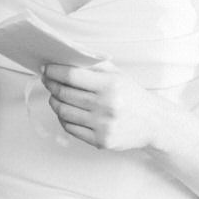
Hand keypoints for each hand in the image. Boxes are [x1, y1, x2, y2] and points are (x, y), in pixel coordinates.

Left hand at [40, 62, 161, 149]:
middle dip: (51, 85)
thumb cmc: (132, 96)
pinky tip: (65, 111)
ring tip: (54, 95)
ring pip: (63, 112)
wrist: (153, 123)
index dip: (54, 71)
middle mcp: (106, 106)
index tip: (46, 68)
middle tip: (47, 80)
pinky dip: (63, 118)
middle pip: (64, 94)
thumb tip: (67, 56)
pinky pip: (70, 129)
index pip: (72, 76)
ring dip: (54, 102)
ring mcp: (103, 126)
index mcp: (110, 85)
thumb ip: (95, 65)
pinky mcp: (100, 141)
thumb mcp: (118, 75)